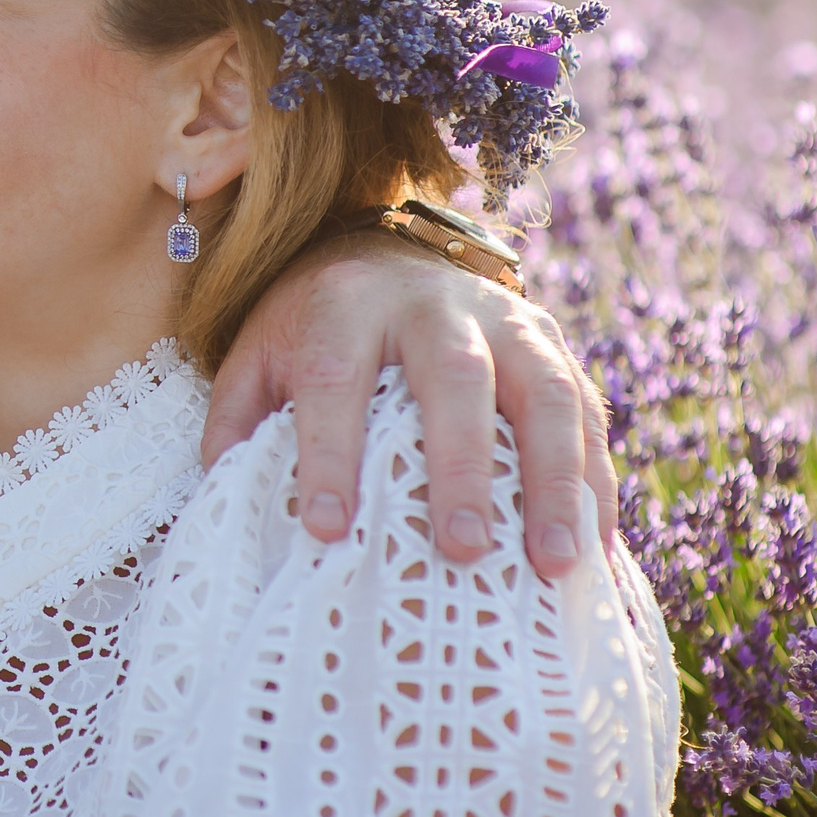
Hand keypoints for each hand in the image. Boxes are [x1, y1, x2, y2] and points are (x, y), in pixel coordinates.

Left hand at [199, 231, 616, 579]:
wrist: (387, 253)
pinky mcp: (556, 344)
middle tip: (461, 549)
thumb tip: (223, 489)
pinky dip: (593, 482)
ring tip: (553, 564)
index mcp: (346, 301)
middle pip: (454, 378)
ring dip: (554, 481)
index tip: (327, 529)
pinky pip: (587, 413)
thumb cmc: (316, 324)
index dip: (329, 452)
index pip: (334, 376)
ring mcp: (506, 319)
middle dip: (460, 466)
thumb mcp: (260, 352)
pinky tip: (593, 550)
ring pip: (544, 393)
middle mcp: (433, 302)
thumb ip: (240, 415)